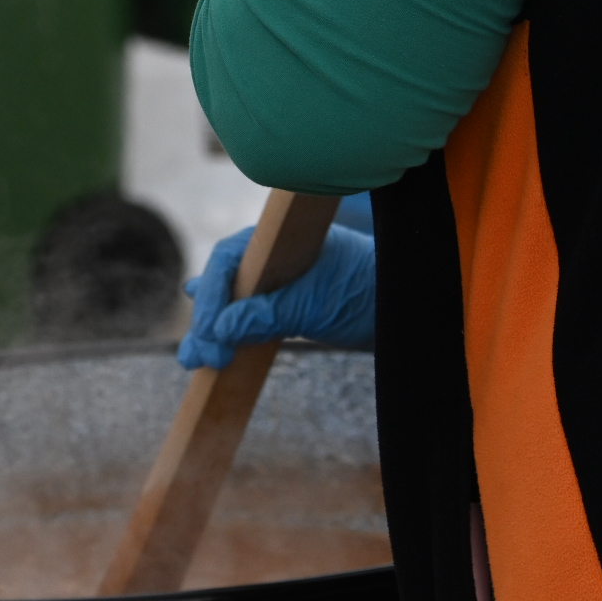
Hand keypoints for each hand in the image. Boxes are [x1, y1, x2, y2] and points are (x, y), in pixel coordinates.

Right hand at [176, 224, 375, 370]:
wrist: (406, 305)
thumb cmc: (365, 291)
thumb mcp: (315, 305)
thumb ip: (269, 314)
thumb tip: (223, 329)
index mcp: (278, 240)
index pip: (227, 262)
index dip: (212, 299)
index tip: (211, 334)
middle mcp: (272, 256)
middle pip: (223, 284)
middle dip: (207, 322)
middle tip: (199, 358)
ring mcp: (277, 278)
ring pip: (231, 301)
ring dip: (212, 330)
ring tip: (195, 360)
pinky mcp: (285, 301)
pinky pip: (248, 314)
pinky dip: (230, 329)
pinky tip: (210, 335)